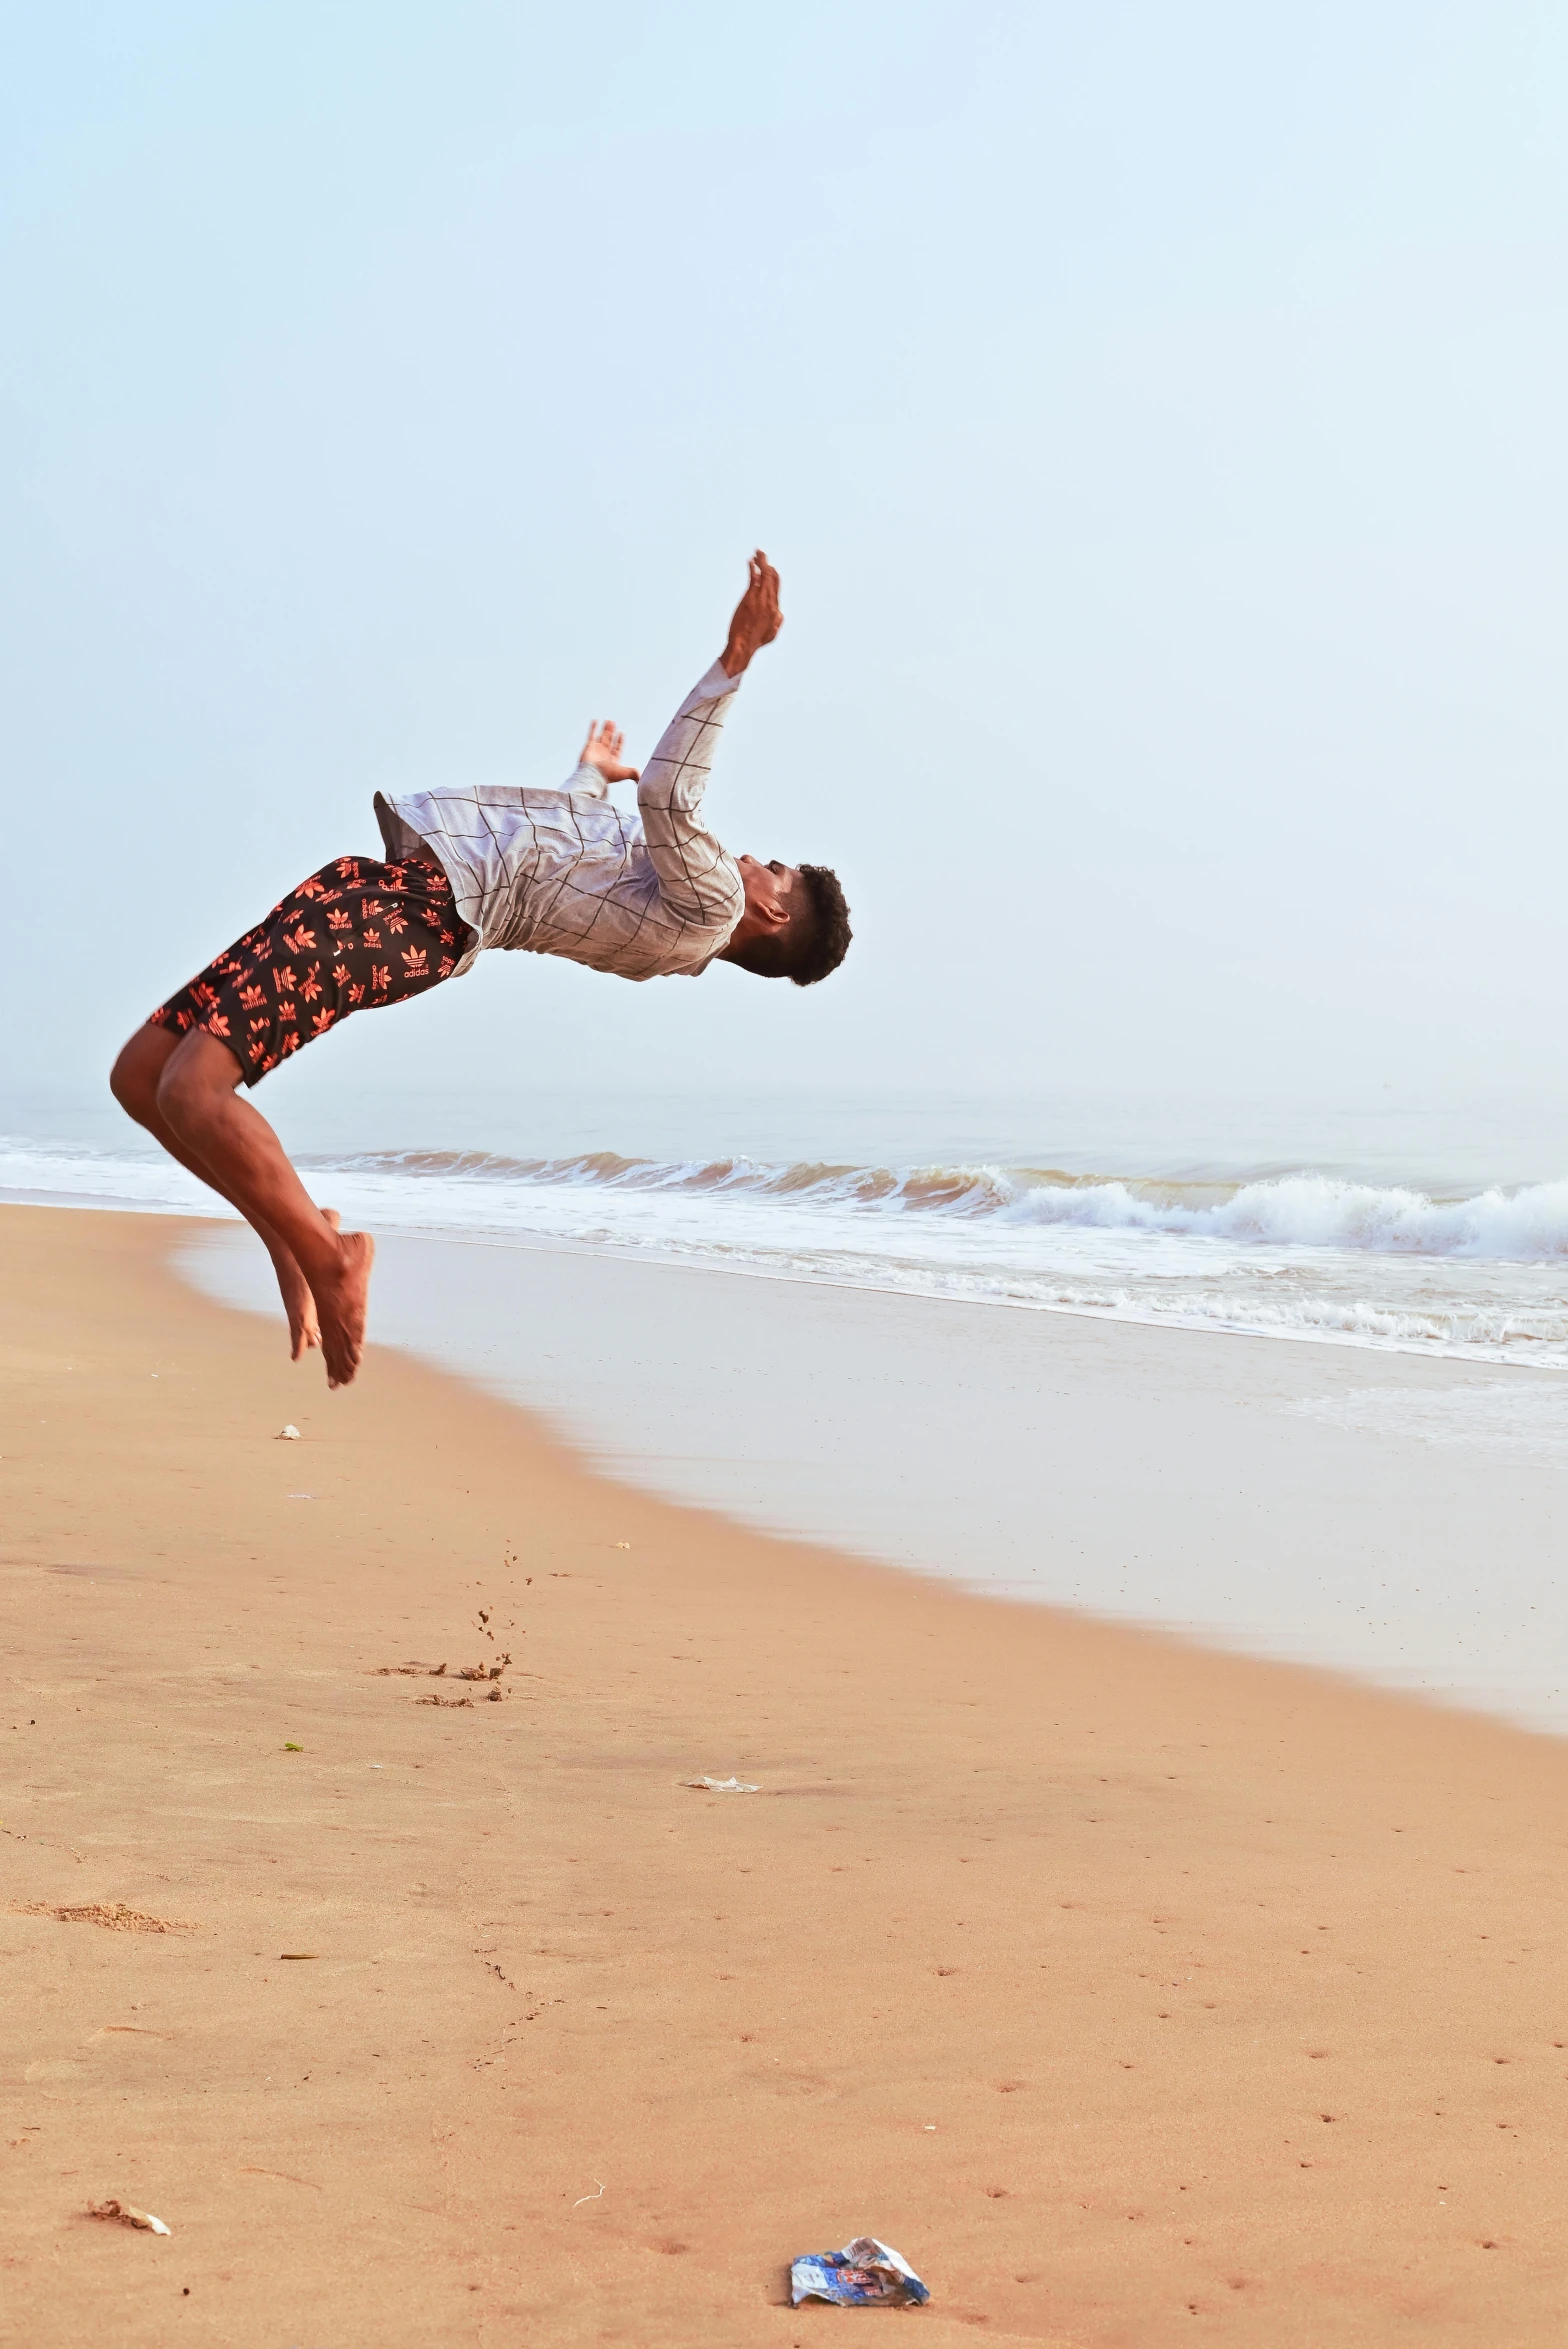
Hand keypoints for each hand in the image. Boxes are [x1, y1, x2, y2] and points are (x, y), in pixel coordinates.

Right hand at [577, 720, 639, 782]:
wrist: (592, 775)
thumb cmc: (607, 775)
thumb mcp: (624, 773)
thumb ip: (633, 773)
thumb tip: (641, 778)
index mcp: (612, 760)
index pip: (617, 749)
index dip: (619, 741)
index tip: (621, 733)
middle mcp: (604, 755)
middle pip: (609, 741)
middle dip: (612, 732)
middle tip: (614, 723)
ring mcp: (596, 750)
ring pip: (602, 737)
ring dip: (605, 729)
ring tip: (609, 721)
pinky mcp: (589, 746)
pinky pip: (591, 735)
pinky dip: (593, 728)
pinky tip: (596, 721)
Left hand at [720, 550, 782, 676]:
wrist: (744, 645)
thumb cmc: (755, 642)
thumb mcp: (771, 634)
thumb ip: (777, 622)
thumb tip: (780, 613)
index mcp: (776, 609)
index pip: (776, 586)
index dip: (772, 574)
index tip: (766, 566)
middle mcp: (770, 602)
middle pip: (772, 577)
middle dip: (767, 564)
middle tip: (761, 554)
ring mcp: (761, 599)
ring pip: (764, 575)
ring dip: (761, 562)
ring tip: (757, 552)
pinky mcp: (750, 598)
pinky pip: (754, 578)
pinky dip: (753, 568)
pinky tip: (751, 561)